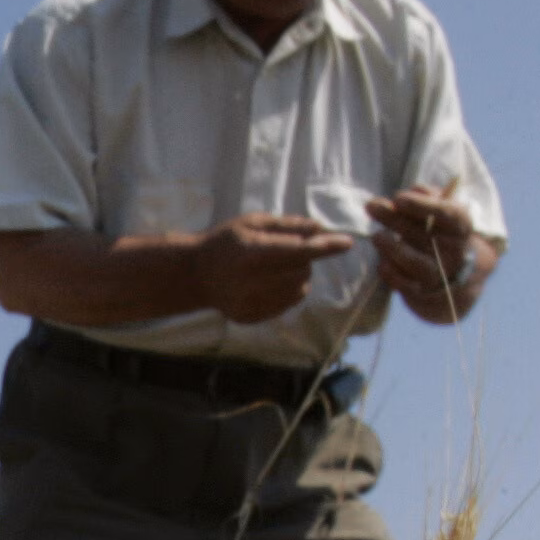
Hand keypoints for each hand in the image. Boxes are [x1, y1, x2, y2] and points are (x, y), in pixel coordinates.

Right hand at [190, 213, 352, 323]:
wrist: (193, 275)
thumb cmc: (225, 242)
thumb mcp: (252, 223)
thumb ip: (287, 226)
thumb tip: (320, 228)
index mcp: (251, 253)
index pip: (297, 250)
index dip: (325, 246)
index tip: (347, 242)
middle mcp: (251, 281)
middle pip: (302, 271)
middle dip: (304, 259)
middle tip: (287, 251)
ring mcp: (251, 303)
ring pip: (299, 290)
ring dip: (298, 276)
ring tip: (276, 267)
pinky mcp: (252, 317)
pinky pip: (288, 304)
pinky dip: (288, 291)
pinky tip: (268, 283)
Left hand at [365, 187, 489, 320]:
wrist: (450, 270)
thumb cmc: (438, 229)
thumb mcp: (440, 208)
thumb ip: (428, 196)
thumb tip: (415, 189)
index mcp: (460, 225)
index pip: (445, 213)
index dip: (421, 206)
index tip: (398, 198)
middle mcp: (454, 250)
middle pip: (423, 235)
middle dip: (394, 219)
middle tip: (372, 206)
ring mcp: (439, 272)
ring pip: (415, 262)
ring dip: (393, 249)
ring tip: (377, 236)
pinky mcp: (423, 290)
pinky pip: (405, 284)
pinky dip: (391, 272)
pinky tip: (381, 262)